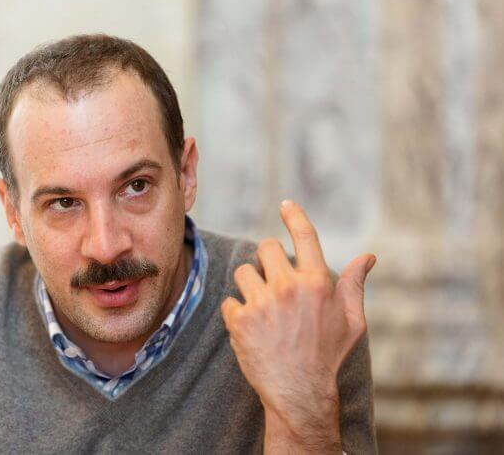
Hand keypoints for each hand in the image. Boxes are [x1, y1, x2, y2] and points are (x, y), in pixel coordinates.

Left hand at [220, 200, 375, 452]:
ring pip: (243, 271)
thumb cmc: (328, 356)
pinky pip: (230, 300)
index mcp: (317, 283)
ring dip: (250, 285)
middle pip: (264, 247)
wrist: (299, 394)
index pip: (305, 236)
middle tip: (273, 280)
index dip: (294, 215)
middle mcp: (288, 287)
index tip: (285, 204)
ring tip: (262, 308)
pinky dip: (237, 312)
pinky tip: (251, 329)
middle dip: (267, 259)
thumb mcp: (352, 321)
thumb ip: (354, 284)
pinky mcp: (239, 320)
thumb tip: (368, 257)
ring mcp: (261, 303)